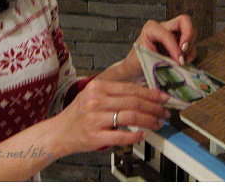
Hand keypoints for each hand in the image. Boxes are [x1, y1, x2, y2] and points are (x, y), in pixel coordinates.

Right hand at [53, 78, 169, 155]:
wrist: (60, 132)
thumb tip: (144, 94)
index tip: (163, 97)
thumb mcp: (93, 95)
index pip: (131, 88)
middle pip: (134, 102)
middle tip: (164, 112)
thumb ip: (115, 92)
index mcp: (98, 87)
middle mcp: (96, 101)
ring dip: (149, 120)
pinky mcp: (95, 136)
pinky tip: (143, 134)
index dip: (151, 93)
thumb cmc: (79, 113)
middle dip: (154, 108)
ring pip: (131, 117)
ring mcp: (95, 119)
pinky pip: (121, 136)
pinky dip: (135, 135)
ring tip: (157, 123)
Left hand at [120, 14, 196, 80]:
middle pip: (184, 21)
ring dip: (189, 48)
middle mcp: (164, 28)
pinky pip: (191, 46)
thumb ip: (162, 59)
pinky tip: (181, 63)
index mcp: (151, 29)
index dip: (174, 47)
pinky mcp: (179, 43)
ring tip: (180, 61)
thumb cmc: (137, 63)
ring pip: (191, 33)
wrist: (136, 70)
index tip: (178, 61)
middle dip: (188, 36)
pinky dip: (190, 55)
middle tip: (184, 52)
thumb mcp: (145, 60)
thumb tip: (178, 62)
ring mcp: (173, 34)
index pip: (167, 34)